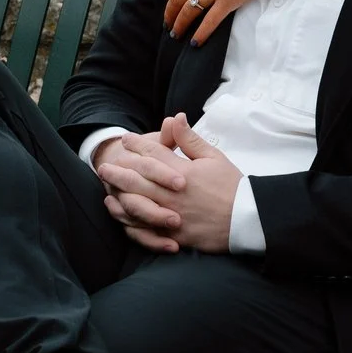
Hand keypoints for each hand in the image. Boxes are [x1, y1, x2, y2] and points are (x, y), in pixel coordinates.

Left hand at [97, 117, 238, 253]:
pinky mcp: (173, 234)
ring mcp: (171, 216)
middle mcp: (173, 194)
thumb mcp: (214, 157)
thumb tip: (175, 118)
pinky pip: (145, 228)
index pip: (153, 155)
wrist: (247, 220)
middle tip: (104, 165)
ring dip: (119, 194)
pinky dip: (129, 219)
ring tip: (107, 187)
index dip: (137, 145)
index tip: (126, 139)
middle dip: (118, 171)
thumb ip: (190, 139)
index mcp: (183, 173)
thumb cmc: (232, 186)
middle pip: (137, 180)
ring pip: (137, 204)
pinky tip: (121, 213)